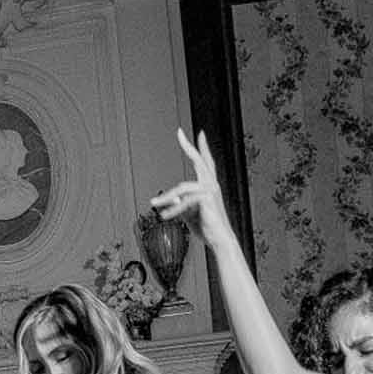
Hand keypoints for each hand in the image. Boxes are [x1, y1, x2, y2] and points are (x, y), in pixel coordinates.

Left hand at [151, 129, 235, 245]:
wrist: (219, 240)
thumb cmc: (207, 228)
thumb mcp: (189, 214)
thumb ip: (180, 204)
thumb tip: (171, 198)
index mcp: (209, 185)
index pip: (205, 163)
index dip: (202, 148)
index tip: (200, 134)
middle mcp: (212, 184)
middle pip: (199, 161)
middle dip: (189, 147)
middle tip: (179, 133)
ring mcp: (210, 190)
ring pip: (181, 189)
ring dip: (165, 198)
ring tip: (153, 205)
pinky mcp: (206, 199)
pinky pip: (183, 202)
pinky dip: (173, 210)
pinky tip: (164, 216)